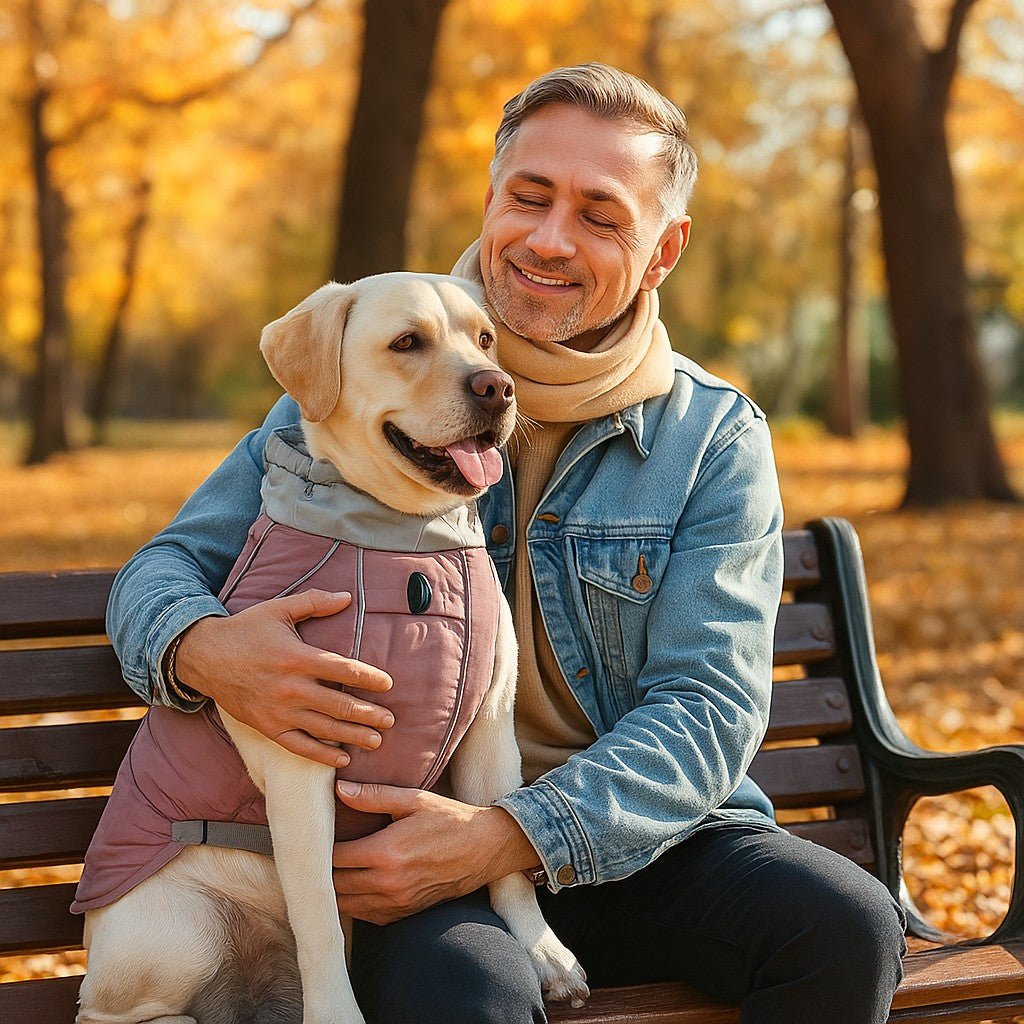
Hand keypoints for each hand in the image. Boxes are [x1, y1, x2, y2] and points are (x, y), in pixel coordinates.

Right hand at [174, 590, 394, 767]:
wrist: (204, 656)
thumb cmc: (246, 630)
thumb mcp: (279, 609)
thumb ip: (315, 602)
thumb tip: (347, 596)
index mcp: (297, 657)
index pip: (343, 670)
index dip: (369, 678)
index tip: (388, 684)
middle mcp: (291, 688)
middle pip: (339, 704)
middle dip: (368, 714)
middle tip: (390, 720)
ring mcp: (279, 711)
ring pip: (324, 728)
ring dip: (353, 736)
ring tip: (377, 741)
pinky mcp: (268, 727)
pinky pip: (299, 746)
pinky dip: (321, 755)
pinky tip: (342, 759)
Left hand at [331, 782, 541, 924]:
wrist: (484, 849)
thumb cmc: (450, 819)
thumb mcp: (414, 799)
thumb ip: (373, 796)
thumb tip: (339, 789)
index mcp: (386, 853)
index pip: (334, 858)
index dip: (320, 848)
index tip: (315, 836)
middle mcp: (387, 883)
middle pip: (334, 885)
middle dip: (321, 871)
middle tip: (316, 854)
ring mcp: (395, 903)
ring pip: (346, 905)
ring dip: (334, 889)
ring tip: (330, 869)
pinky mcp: (403, 913)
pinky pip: (365, 915)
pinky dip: (353, 902)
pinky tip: (353, 883)